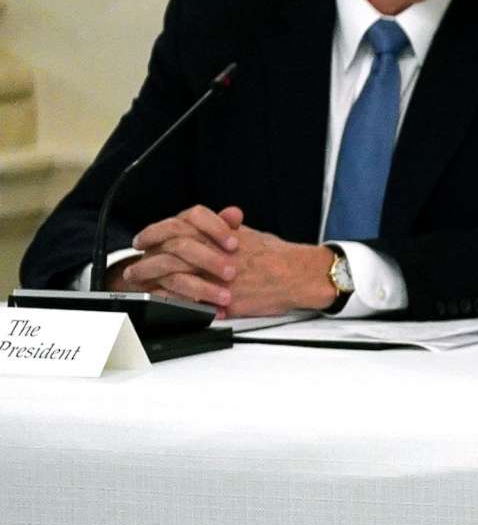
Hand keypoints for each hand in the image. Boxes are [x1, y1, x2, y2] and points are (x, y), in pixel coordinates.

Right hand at [105, 204, 242, 306]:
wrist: (170, 277)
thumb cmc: (201, 255)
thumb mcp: (215, 241)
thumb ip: (224, 226)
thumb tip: (234, 213)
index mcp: (181, 226)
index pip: (195, 216)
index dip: (215, 227)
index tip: (234, 243)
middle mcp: (164, 244)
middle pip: (181, 245)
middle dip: (208, 259)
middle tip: (232, 273)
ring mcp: (154, 266)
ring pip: (173, 275)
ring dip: (202, 288)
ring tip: (226, 298)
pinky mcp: (152, 289)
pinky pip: (165, 298)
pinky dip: (190, 305)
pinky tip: (212, 312)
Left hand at [108, 207, 338, 315]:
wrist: (298, 275)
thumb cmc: (277, 255)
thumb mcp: (248, 233)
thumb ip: (225, 228)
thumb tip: (218, 220)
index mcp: (215, 235)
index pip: (173, 228)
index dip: (152, 234)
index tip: (141, 241)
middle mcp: (211, 254)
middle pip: (166, 254)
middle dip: (145, 263)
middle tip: (132, 270)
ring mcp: (216, 278)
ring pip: (173, 278)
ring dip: (152, 284)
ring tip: (140, 289)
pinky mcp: (223, 299)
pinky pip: (190, 302)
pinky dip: (172, 302)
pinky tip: (161, 303)